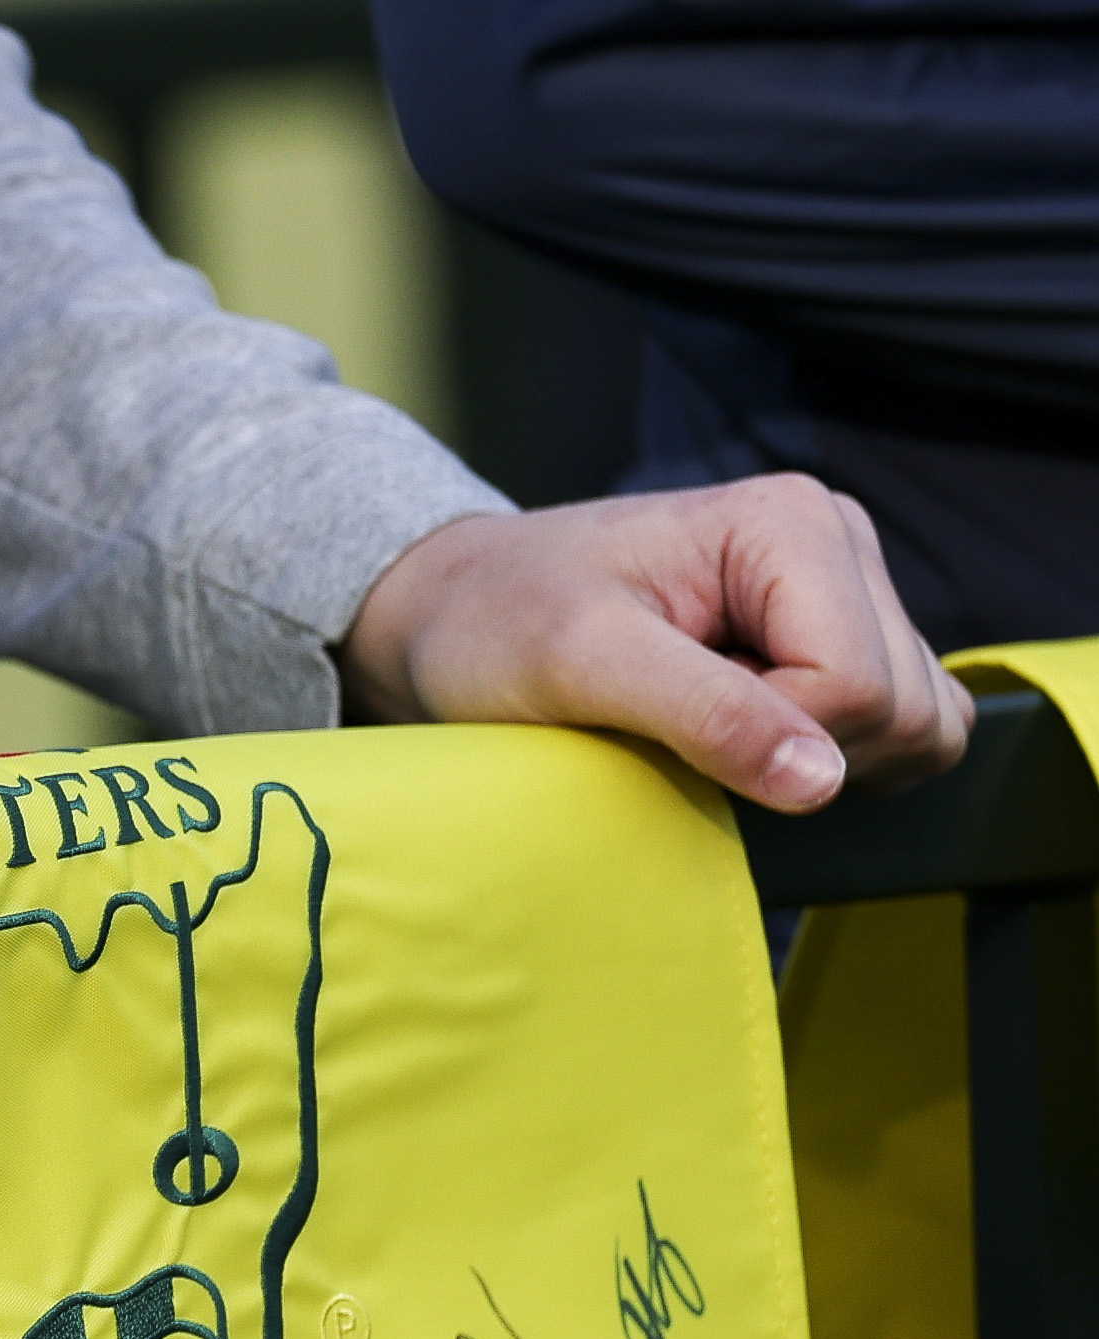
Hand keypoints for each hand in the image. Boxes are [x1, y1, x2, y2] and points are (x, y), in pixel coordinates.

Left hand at [337, 477, 971, 812]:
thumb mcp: (579, 666)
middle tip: (678, 723)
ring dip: (812, 757)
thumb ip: (706, 715)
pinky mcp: (831, 639)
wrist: (453, 613)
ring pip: (916, 726)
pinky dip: (825, 757)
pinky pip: (896, 730)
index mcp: (792, 526)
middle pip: (905, 710)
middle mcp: (839, 544)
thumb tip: (823, 781)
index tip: (666, 721)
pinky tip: (737, 733)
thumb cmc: (495, 625)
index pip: (861, 687)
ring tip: (699, 721)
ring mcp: (843, 592)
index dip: (770, 739)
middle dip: (799, 751)